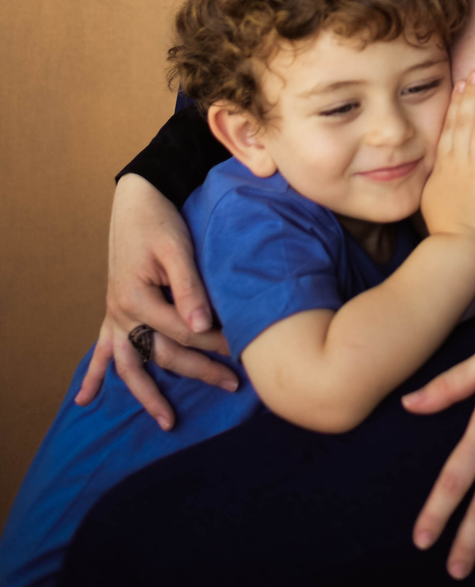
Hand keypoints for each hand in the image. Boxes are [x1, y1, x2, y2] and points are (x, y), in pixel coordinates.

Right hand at [75, 173, 236, 429]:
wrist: (137, 199)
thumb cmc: (160, 221)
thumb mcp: (177, 249)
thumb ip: (189, 288)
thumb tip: (203, 326)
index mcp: (138, 299)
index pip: (183, 332)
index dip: (215, 341)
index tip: (244, 346)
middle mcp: (122, 314)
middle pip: (163, 354)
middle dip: (199, 370)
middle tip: (233, 384)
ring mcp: (115, 316)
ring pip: (131, 365)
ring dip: (147, 395)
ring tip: (167, 422)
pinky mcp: (114, 312)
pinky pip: (102, 350)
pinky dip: (94, 374)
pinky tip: (85, 399)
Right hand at [421, 72, 474, 253]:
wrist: (458, 247)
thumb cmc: (445, 226)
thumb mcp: (430, 195)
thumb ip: (435, 174)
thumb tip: (436, 162)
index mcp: (444, 165)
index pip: (450, 126)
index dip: (457, 102)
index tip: (461, 83)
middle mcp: (460, 162)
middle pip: (466, 121)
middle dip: (473, 94)